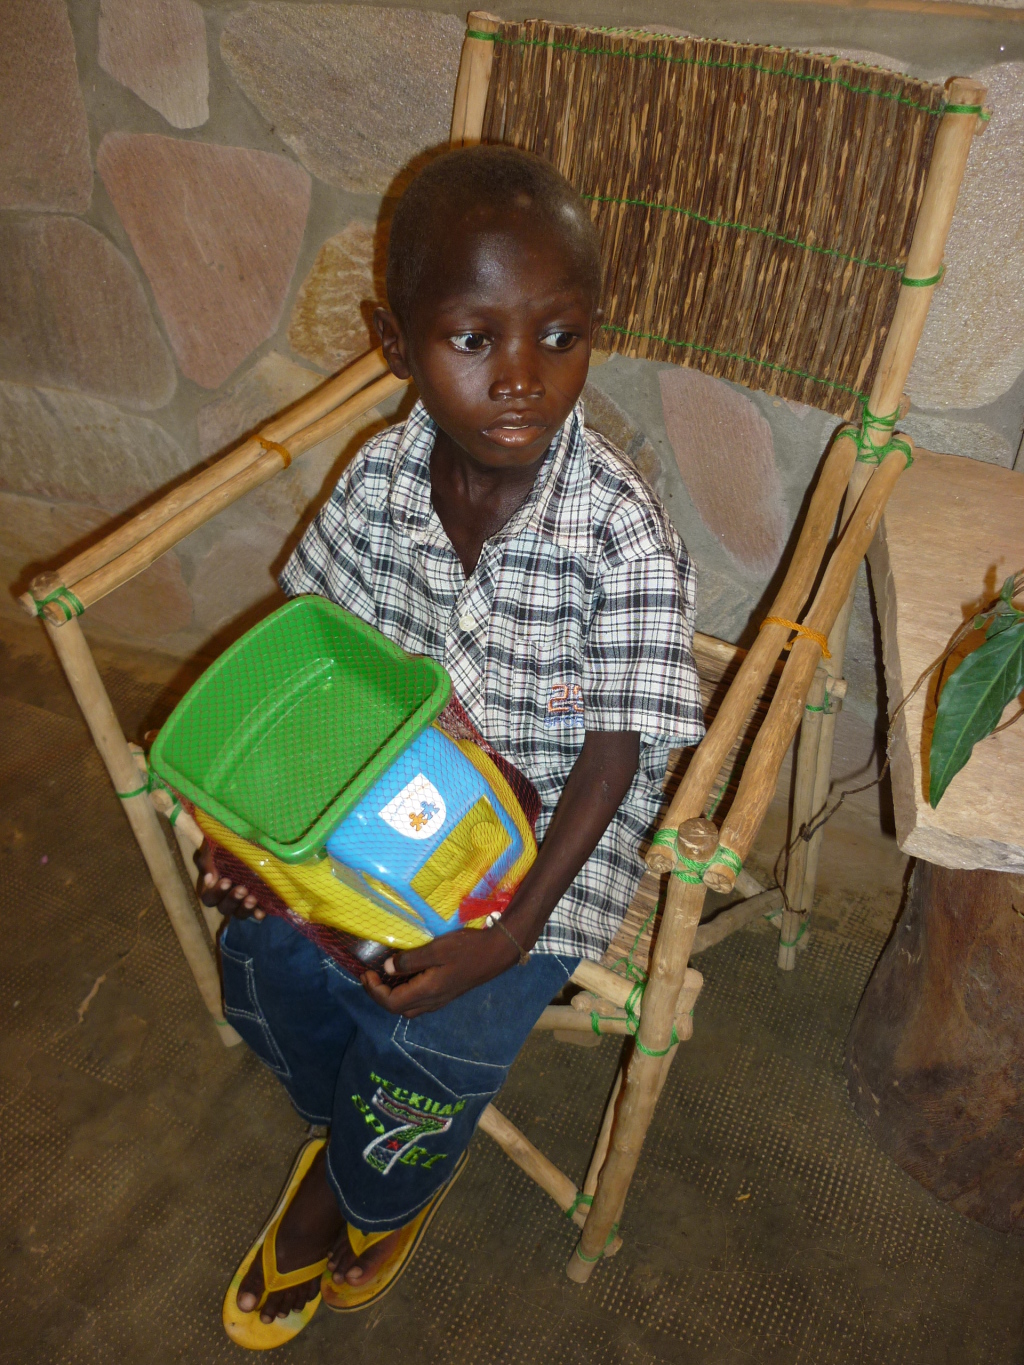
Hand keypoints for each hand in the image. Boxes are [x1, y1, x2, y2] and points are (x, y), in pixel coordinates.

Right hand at [193, 840, 264, 920]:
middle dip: (233, 899)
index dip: (217, 892)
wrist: (245, 840)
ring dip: (245, 908)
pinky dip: (258, 913)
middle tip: (242, 889)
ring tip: (252, 899)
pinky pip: (256, 913)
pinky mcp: (257, 902)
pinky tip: (261, 912)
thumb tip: (209, 880)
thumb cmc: (224, 846)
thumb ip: (209, 864)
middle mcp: (226, 898)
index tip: (226, 881)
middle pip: (224, 908)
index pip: (209, 897)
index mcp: (213, 887)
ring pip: (239, 913)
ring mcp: (241, 902)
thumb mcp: (213, 850)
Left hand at [361, 924, 522, 1016]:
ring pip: (408, 1008)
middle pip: (397, 1009)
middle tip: (370, 976)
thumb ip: (411, 960)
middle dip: (379, 995)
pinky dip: (405, 994)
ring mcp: (440, 1000)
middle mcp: (432, 1001)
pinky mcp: (446, 994)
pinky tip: (406, 977)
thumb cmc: (467, 948)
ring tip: (384, 978)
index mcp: (428, 991)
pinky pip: (419, 1002)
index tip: (367, 973)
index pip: (391, 1003)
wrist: (496, 953)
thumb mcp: (437, 949)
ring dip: (392, 996)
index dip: (374, 991)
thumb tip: (387, 969)